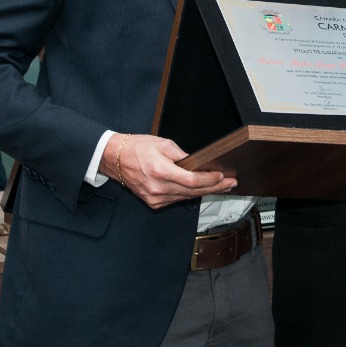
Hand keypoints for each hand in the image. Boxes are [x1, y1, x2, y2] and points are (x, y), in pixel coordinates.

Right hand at [101, 133, 235, 208]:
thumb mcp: (163, 144)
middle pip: (192, 192)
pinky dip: (189, 194)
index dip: (209, 180)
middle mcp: (158, 188)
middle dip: (214, 187)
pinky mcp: (153, 202)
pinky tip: (201, 190)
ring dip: (204, 192)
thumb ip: (183, 156)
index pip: (192, 180)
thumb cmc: (137, 148)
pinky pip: (176, 199)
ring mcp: (155, 198)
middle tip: (230, 184)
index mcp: (161, 172)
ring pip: (186, 197)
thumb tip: (199, 163)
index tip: (223, 176)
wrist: (114, 159)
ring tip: (221, 187)